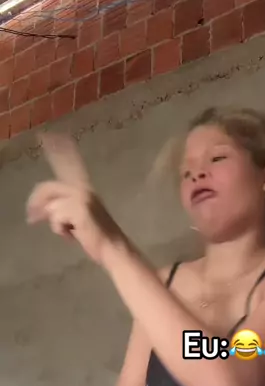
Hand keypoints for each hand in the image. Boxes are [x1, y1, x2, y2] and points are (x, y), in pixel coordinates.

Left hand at [26, 133, 122, 264]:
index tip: (45, 137)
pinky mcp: (79, 209)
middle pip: (48, 188)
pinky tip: (72, 236)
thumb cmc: (97, 236)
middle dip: (35, 203)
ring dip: (56, 224)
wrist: (113, 248)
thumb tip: (41, 210)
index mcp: (85, 189)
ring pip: (52, 207)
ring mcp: (82, 197)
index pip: (69, 165)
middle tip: (31, 219)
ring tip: (69, 233)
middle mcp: (83, 189)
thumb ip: (63, 208)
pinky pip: (56, 218)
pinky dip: (60, 230)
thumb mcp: (78, 218)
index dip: (58, 152)